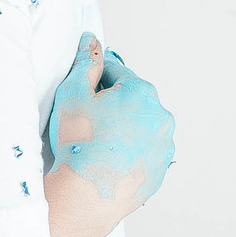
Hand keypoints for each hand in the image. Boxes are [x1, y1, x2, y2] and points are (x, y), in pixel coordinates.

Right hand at [44, 32, 174, 236]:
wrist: (87, 195)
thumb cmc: (79, 146)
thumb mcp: (73, 94)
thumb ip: (84, 63)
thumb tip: (90, 42)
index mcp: (141, 92)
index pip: (115, 72)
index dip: (94, 78)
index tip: (82, 89)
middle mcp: (159, 116)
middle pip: (130, 101)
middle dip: (110, 106)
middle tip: (85, 122)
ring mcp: (162, 145)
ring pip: (139, 128)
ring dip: (121, 129)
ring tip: (95, 145)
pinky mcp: (159, 170)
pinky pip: (142, 154)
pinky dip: (127, 154)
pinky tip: (105, 161)